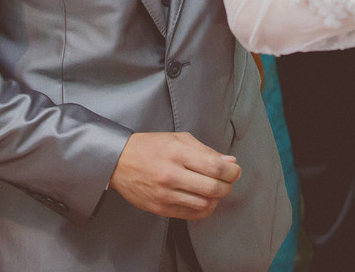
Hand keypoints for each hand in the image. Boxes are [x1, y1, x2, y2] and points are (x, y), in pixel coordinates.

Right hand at [109, 132, 240, 219]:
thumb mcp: (179, 139)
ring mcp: (164, 194)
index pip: (215, 168)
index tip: (235, 171)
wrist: (119, 161)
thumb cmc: (151, 146)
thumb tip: (230, 162)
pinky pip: (190, 215)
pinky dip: (203, 210)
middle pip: (213, 188)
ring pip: (204, 204)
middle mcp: (171, 175)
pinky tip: (204, 200)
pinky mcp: (160, 208)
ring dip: (216, 199)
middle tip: (228, 182)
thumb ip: (206, 151)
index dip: (232, 172)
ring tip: (215, 190)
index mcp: (178, 153)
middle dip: (227, 186)